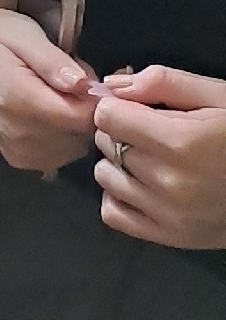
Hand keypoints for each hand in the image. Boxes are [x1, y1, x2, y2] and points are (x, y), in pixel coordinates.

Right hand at [0, 2, 97, 173]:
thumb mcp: (26, 34)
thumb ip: (54, 61)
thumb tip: (83, 84)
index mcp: (18, 100)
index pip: (82, 118)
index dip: (98, 100)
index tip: (93, 79)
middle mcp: (16, 133)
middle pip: (81, 135)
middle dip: (87, 110)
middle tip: (71, 81)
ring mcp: (16, 150)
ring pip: (75, 148)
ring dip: (77, 124)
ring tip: (59, 95)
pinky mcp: (17, 158)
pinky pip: (60, 155)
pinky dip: (64, 137)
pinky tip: (51, 114)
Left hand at [92, 67, 225, 249]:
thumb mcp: (218, 95)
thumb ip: (164, 82)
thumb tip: (114, 85)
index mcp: (181, 142)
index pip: (107, 116)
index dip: (118, 106)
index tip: (136, 108)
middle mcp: (169, 182)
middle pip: (107, 144)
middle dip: (121, 131)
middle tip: (151, 132)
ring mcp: (169, 214)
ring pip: (105, 177)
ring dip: (119, 163)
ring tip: (151, 158)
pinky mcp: (172, 237)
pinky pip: (114, 214)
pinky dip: (120, 197)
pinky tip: (143, 185)